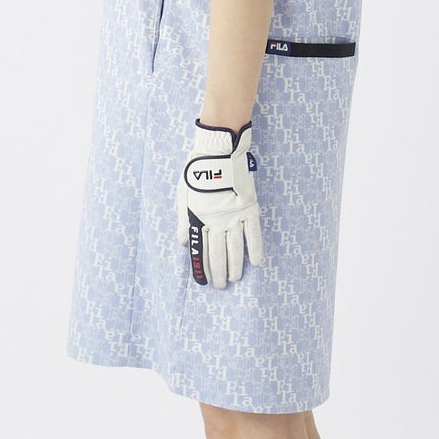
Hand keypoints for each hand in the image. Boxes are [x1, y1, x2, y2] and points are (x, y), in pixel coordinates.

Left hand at [176, 118, 263, 288]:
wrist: (218, 152)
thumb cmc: (196, 172)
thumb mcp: (182, 195)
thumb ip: (182, 220)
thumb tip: (183, 243)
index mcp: (199, 219)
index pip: (202, 250)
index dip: (203, 268)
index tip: (204, 281)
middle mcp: (217, 222)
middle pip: (219, 253)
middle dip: (219, 272)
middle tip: (221, 286)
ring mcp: (234, 216)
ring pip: (236, 248)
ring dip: (236, 265)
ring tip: (236, 278)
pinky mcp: (249, 208)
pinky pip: (254, 233)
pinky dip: (255, 248)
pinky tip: (255, 263)